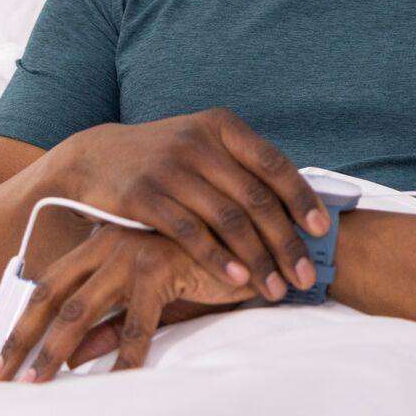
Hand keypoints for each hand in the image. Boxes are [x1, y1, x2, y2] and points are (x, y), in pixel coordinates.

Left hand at [0, 224, 255, 381]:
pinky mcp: (160, 267)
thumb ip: (108, 324)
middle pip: (52, 297)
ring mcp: (132, 252)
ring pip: (81, 310)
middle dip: (22, 339)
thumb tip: (70, 359)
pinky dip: (123, 358)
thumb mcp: (145, 302)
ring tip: (36, 385)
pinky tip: (111, 384)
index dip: (20, 326)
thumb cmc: (199, 269)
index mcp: (100, 244)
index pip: (48, 288)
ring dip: (55, 352)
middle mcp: (108, 243)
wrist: (251, 241)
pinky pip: (135, 324)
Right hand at [52, 108, 329, 302]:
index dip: (301, 199)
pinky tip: (237, 279)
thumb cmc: (163, 159)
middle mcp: (199, 142)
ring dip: (258, 258)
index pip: (273, 164)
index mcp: (221, 127)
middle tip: (305, 277)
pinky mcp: (143, 195)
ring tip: (275, 289)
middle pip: (256, 198)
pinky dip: (217, 258)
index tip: (322, 231)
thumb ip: (242, 168)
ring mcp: (170, 168)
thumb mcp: (202, 145)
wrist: (93, 156)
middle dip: (286, 242)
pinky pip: (190, 232)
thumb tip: (299, 203)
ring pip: (228, 218)